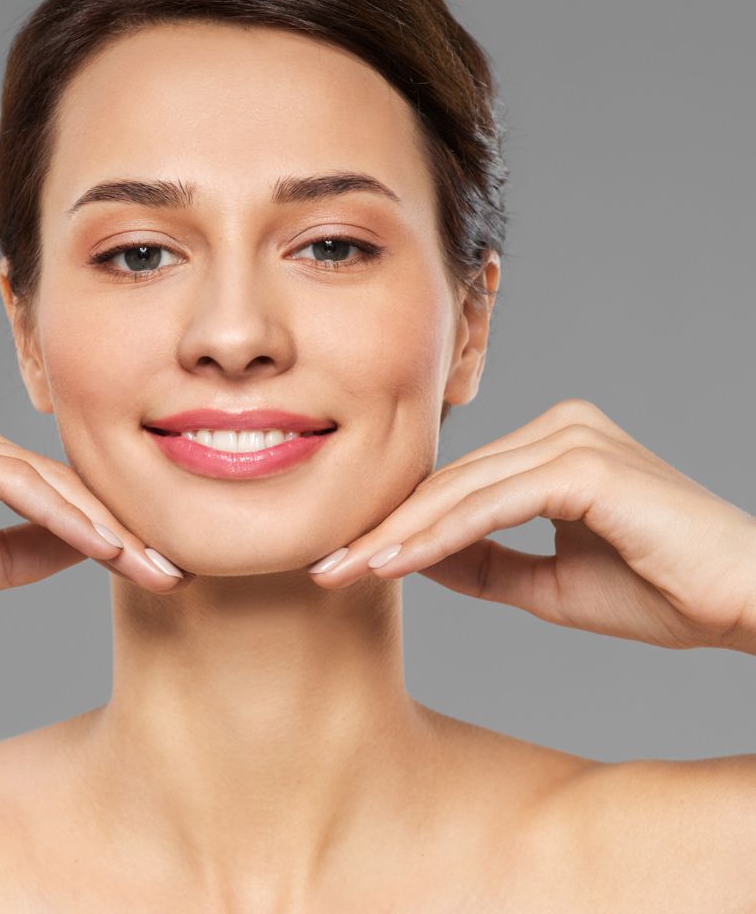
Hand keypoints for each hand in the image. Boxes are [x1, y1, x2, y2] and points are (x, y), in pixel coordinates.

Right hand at [0, 396, 189, 629]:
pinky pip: (9, 481)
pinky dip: (59, 515)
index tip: (160, 569)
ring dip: (105, 525)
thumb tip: (86, 550)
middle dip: (124, 528)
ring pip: (46, 478)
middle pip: (63, 480)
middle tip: (179, 569)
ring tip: (158, 565)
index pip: (56, 492)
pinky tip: (102, 546)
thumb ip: (13, 555)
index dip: (112, 531)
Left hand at [309, 399, 755, 652]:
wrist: (747, 605)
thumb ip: (482, 563)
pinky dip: (438, 534)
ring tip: (341, 569)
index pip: (455, 486)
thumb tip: (414, 556)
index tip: (344, 561)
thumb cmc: (662, 592)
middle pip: (447, 483)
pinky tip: (392, 561)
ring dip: (396, 534)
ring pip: (459, 491)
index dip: (396, 525)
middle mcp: (557, 428)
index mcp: (551, 447)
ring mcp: (571, 437)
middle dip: (380, 528)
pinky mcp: (583, 463)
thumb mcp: (547, 583)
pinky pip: (492, 503)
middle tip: (321, 565)